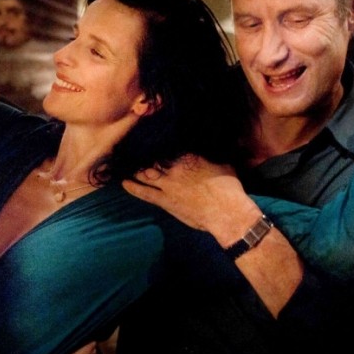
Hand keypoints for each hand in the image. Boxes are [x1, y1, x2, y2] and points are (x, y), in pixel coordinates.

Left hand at [121, 155, 260, 246]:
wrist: (227, 213)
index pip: (168, 147)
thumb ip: (212, 155)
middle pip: (154, 158)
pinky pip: (144, 192)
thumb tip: (214, 145)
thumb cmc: (229, 188)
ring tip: (128, 165)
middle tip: (136, 151)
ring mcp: (168, 184)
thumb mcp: (223, 163)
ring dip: (137, 169)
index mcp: (189, 156)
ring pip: (146, 173)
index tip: (153, 140)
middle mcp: (175, 168)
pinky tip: (124, 183)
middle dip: (145, 155)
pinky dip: (133, 188)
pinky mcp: (165, 201)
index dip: (160, 144)